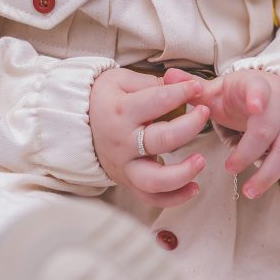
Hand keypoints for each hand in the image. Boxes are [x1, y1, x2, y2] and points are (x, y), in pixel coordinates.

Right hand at [90, 68, 209, 207]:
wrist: (75, 126)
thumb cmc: (104, 101)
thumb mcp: (119, 81)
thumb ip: (150, 83)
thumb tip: (180, 86)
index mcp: (121, 112)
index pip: (157, 101)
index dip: (181, 93)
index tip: (197, 88)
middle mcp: (123, 142)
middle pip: (161, 140)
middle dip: (189, 127)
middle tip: (204, 114)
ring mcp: (125, 166)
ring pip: (155, 179)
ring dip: (183, 173)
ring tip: (200, 160)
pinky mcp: (129, 182)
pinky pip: (152, 198)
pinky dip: (174, 198)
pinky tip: (193, 188)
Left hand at [163, 68, 279, 198]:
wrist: (276, 91)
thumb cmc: (241, 95)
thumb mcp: (217, 89)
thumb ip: (193, 88)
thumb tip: (168, 78)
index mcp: (257, 85)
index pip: (260, 89)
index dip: (259, 98)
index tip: (255, 107)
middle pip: (271, 128)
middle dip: (250, 152)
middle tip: (230, 169)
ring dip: (271, 171)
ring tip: (250, 191)